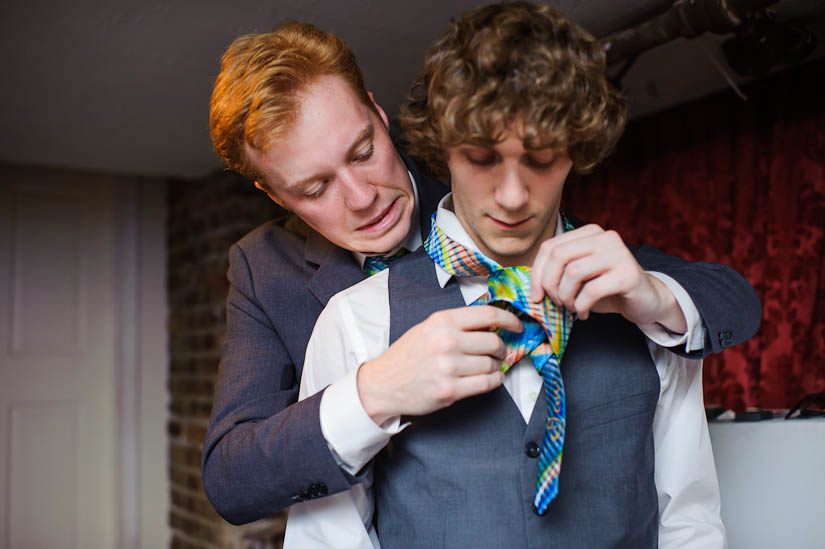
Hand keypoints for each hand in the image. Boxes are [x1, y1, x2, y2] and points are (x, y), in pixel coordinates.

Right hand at [357, 305, 521, 425]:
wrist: (383, 383)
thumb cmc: (408, 355)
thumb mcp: (428, 328)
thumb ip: (457, 325)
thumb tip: (493, 326)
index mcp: (442, 321)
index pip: (488, 315)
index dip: (509, 320)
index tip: (517, 325)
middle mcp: (446, 341)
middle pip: (493, 342)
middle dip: (501, 349)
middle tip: (498, 353)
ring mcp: (448, 367)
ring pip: (491, 364)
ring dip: (496, 367)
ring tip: (488, 367)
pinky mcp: (450, 390)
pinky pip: (486, 384)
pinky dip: (494, 381)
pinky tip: (490, 379)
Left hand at [529, 224, 686, 331]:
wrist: (644, 300)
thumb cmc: (606, 288)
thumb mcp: (578, 277)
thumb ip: (557, 272)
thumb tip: (529, 285)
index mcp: (589, 232)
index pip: (550, 247)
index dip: (537, 273)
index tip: (535, 295)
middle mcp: (605, 237)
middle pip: (558, 256)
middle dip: (549, 285)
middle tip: (555, 303)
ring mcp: (619, 253)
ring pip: (573, 273)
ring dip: (566, 297)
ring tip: (572, 307)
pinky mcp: (629, 274)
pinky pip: (591, 291)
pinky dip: (581, 306)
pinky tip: (584, 313)